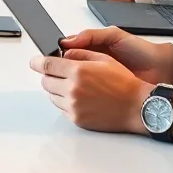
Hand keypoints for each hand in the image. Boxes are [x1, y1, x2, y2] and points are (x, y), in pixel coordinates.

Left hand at [30, 51, 153, 133]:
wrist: (137, 107)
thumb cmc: (125, 83)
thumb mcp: (104, 59)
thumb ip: (80, 53)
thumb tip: (63, 53)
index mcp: (78, 71)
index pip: (46, 65)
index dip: (37, 62)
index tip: (34, 61)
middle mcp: (73, 89)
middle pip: (45, 81)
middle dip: (51, 76)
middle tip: (61, 74)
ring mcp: (73, 106)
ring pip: (52, 96)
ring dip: (58, 89)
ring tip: (76, 87)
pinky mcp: (76, 119)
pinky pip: (61, 108)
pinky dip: (66, 102)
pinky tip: (81, 98)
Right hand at [59, 27, 172, 84]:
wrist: (160, 68)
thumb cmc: (140, 52)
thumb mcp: (115, 36)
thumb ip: (91, 35)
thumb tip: (67, 41)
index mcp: (92, 49)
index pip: (67, 51)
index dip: (59, 53)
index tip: (51, 55)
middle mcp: (92, 65)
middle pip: (67, 68)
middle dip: (62, 68)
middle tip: (58, 69)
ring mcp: (97, 80)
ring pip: (73, 82)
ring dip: (69, 81)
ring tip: (68, 80)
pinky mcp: (102, 94)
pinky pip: (85, 94)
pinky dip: (80, 93)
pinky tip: (80, 91)